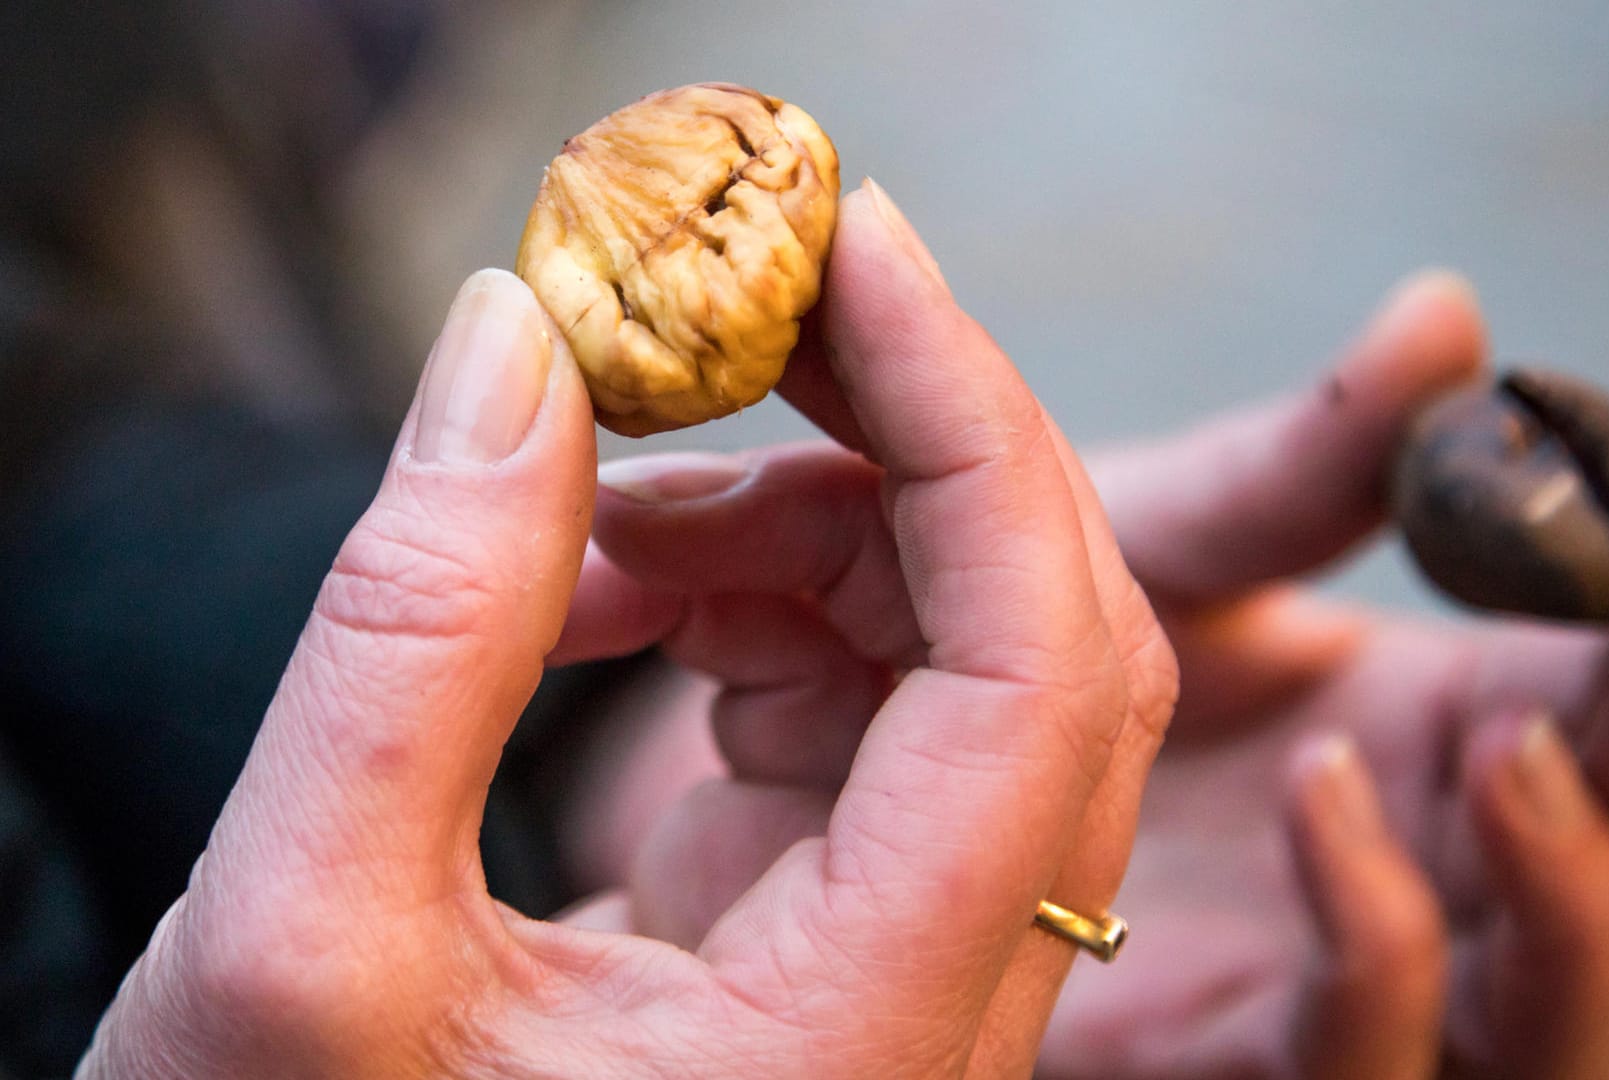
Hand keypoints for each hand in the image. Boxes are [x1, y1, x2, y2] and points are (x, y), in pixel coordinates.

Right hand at [80, 184, 1176, 1077]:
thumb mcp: (300, 950)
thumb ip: (421, 634)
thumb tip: (516, 347)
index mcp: (866, 1047)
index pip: (1039, 684)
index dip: (970, 429)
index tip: (852, 249)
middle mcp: (944, 1017)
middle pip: (1041, 653)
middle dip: (888, 452)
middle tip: (726, 319)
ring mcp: (912, 975)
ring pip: (962, 666)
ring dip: (788, 537)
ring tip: (578, 540)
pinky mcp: (849, 934)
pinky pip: (873, 711)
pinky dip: (751, 611)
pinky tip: (598, 609)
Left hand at [1035, 274, 1608, 1077]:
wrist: (851, 744)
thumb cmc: (1017, 636)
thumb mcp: (1171, 536)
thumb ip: (1305, 463)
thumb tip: (1451, 316)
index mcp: (1438, 726)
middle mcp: (1420, 861)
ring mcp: (1345, 977)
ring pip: (1551, 1006)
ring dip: (1577, 879)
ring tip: (1522, 736)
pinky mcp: (1235, 1055)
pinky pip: (1359, 1051)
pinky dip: (1378, 945)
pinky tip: (1328, 792)